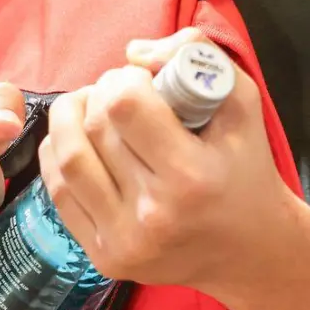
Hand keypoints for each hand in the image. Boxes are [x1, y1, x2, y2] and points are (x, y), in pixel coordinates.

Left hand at [38, 29, 300, 302]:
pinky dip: (59, 155)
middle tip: (119, 92)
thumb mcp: (241, 102)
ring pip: (67, 158)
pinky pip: (59, 192)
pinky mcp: (105, 257)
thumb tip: (133, 51)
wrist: (250, 251)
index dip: (124, 80)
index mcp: (192, 176)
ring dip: (70, 118)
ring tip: (92, 108)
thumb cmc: (247, 169)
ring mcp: (124, 240)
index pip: (124, 106)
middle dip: (100, 94)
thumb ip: (196, 56)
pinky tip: (78, 140)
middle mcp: (154, 213)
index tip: (142, 81)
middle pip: (94, 128)